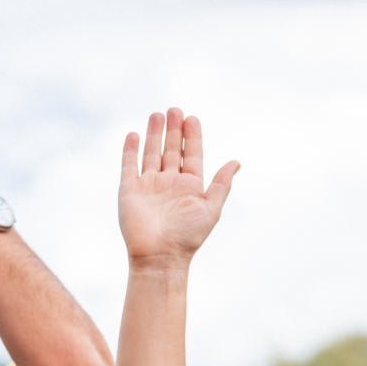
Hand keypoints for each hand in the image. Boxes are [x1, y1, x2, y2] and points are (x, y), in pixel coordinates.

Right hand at [119, 109, 238, 265]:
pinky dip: (130, 150)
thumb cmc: (188, 237)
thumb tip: (237, 162)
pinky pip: (129, 166)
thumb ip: (222, 184)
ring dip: (154, 134)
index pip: (192, 154)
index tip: (192, 118)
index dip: (192, 136)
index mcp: (190, 187)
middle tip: (174, 109)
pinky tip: (134, 134)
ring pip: (151, 153)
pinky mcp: (129, 190)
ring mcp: (148, 186)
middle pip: (172, 150)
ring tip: (157, 114)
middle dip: (173, 130)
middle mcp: (169, 184)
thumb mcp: (211, 209)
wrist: (159, 256)